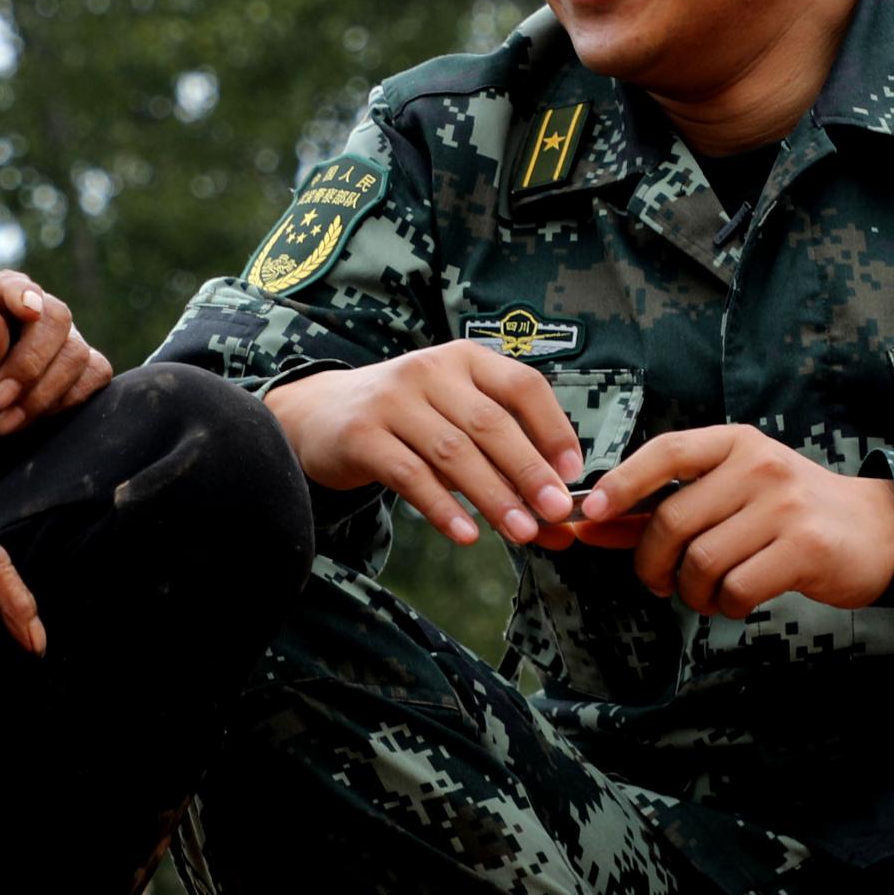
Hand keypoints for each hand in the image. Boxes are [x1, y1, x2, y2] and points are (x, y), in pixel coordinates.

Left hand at [0, 273, 114, 457]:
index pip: (12, 284)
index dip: (21, 294)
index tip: (28, 311)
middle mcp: (31, 313)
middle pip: (55, 318)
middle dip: (30, 364)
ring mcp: (61, 340)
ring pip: (75, 353)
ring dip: (42, 394)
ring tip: (4, 423)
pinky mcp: (82, 370)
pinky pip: (95, 375)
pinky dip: (67, 402)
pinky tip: (35, 419)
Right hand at [266, 342, 585, 548]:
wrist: (319, 413)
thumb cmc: (406, 419)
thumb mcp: (453, 419)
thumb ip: (503, 459)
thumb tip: (558, 519)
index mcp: (464, 359)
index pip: (522, 385)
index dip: (553, 428)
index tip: (574, 472)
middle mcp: (429, 370)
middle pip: (490, 424)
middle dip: (529, 471)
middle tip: (557, 511)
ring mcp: (392, 400)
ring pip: (453, 452)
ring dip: (492, 496)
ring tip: (522, 532)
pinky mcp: (361, 435)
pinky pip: (410, 476)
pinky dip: (442, 508)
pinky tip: (466, 535)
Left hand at [570, 425, 893, 617]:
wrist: (876, 530)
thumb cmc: (792, 512)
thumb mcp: (732, 493)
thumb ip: (665, 505)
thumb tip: (594, 522)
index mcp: (736, 444)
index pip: (667, 451)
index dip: (622, 482)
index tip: (593, 512)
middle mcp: (759, 467)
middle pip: (673, 520)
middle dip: (653, 563)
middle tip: (660, 583)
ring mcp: (784, 506)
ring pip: (702, 560)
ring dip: (692, 592)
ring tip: (705, 596)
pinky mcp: (805, 548)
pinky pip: (737, 588)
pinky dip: (726, 606)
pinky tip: (736, 603)